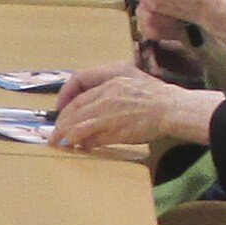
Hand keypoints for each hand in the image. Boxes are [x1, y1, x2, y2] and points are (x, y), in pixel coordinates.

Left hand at [51, 66, 215, 154]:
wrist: (171, 108)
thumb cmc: (155, 94)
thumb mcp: (130, 77)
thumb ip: (110, 86)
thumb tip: (92, 103)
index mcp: (110, 78)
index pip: (78, 85)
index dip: (64, 98)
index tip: (60, 109)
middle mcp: (106, 95)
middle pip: (74, 109)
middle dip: (61, 122)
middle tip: (54, 133)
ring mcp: (109, 114)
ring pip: (78, 125)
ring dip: (66, 135)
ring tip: (59, 143)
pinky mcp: (115, 131)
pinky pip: (92, 139)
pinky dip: (83, 143)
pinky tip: (79, 147)